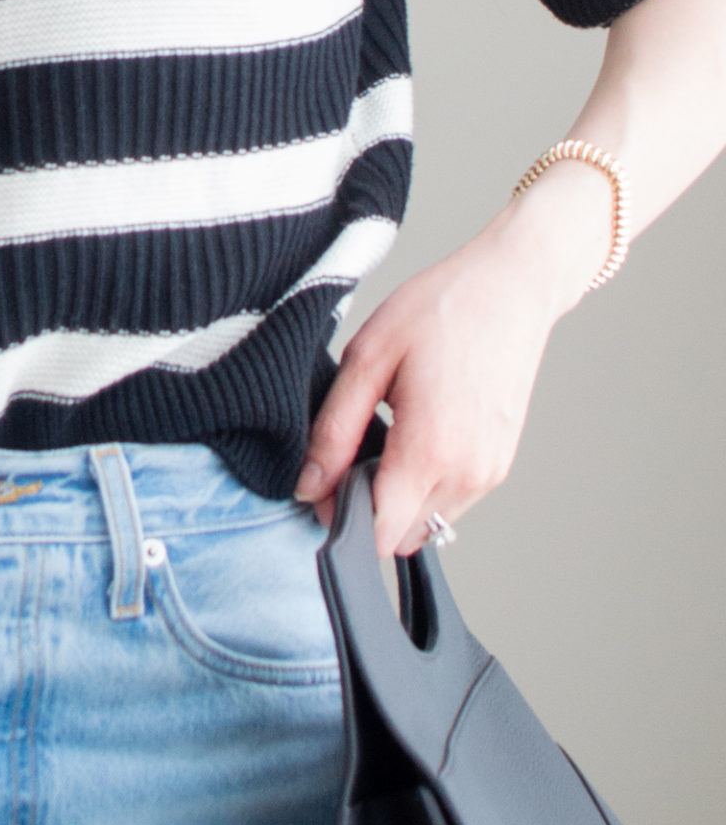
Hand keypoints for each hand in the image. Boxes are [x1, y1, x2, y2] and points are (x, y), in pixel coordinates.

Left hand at [294, 196, 579, 557]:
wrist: (513, 286)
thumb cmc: (442, 309)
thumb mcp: (368, 358)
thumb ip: (334, 431)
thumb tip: (309, 486)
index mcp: (431, 450)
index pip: (377, 533)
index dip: (339, 519)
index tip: (323, 485)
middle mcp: (467, 474)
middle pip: (399, 537)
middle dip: (366, 511)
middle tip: (349, 455)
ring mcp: (489, 473)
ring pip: (426, 525)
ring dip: (397, 502)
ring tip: (386, 439)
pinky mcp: (500, 464)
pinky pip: (450, 503)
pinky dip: (423, 488)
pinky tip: (414, 438)